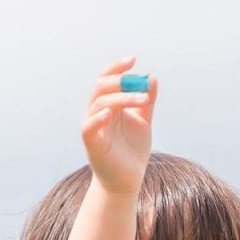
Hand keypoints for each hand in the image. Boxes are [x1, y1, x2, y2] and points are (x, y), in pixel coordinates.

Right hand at [81, 55, 157, 195]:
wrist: (128, 180)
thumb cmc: (132, 151)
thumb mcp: (143, 122)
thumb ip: (146, 102)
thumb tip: (151, 78)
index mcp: (110, 106)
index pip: (107, 80)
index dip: (117, 68)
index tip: (133, 59)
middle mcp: (98, 113)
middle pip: (101, 88)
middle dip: (119, 80)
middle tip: (138, 79)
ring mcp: (94, 127)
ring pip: (99, 104)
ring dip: (122, 98)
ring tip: (143, 99)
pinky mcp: (91, 143)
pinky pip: (88, 127)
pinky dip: (97, 118)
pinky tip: (110, 113)